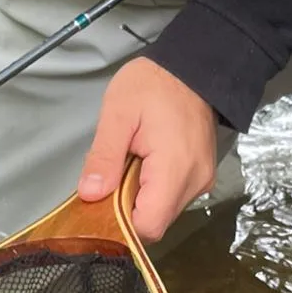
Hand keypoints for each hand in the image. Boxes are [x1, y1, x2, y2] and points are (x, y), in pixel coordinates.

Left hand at [77, 57, 216, 241]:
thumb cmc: (153, 84)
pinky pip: (172, 198)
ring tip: (127, 166)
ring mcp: (201, 180)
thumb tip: (90, 194)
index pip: (149, 225)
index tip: (100, 204)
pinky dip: (153, 190)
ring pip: (163, 212)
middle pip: (156, 223)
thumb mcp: (118, 113)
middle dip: (127, 210)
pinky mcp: (200, 175)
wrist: (191, 67)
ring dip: (140, 199)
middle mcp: (195, 181)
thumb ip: (104, 156)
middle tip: (108, 179)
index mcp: (175, 168)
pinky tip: (143, 165)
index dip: (120, 223)